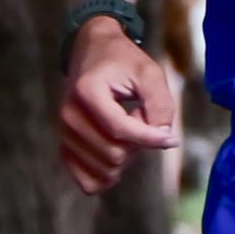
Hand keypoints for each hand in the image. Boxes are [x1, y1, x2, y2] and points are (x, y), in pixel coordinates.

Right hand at [58, 17, 179, 193]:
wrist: (92, 52)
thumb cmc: (123, 62)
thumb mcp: (149, 73)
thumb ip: (160, 104)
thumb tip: (163, 139)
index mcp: (87, 91)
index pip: (120, 129)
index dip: (149, 138)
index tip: (171, 138)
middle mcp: (69, 114)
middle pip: (113, 153)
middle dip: (137, 143)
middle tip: (139, 119)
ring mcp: (63, 134)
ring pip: (104, 169)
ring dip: (125, 157)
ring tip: (126, 130)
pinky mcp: (65, 147)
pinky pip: (88, 181)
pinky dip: (108, 176)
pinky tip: (117, 155)